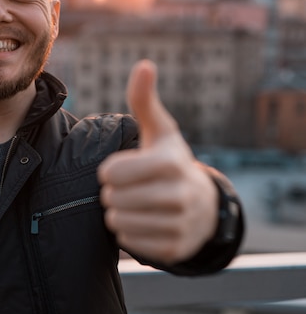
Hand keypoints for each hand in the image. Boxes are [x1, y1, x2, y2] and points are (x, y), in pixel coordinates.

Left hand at [98, 60, 217, 264]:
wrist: (203, 206)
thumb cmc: (170, 161)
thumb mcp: (160, 131)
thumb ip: (145, 100)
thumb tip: (144, 64)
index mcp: (171, 163)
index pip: (111, 173)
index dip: (110, 170)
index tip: (121, 168)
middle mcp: (180, 195)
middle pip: (112, 198)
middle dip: (113, 192)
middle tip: (129, 187)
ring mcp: (180, 224)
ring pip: (117, 221)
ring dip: (117, 211)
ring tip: (134, 202)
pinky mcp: (174, 249)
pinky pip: (127, 241)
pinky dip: (127, 231)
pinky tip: (143, 220)